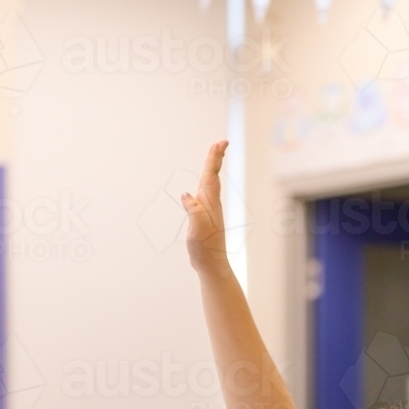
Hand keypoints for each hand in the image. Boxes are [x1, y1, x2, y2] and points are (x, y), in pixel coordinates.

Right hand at [181, 140, 228, 274]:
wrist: (212, 265)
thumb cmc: (205, 248)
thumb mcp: (198, 229)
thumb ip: (194, 211)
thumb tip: (187, 195)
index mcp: (209, 204)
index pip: (211, 176)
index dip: (214, 159)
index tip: (220, 143)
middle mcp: (211, 205)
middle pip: (213, 176)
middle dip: (215, 158)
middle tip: (221, 143)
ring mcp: (208, 212)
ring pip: (210, 185)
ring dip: (212, 170)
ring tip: (214, 158)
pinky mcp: (204, 219)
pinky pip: (204, 197)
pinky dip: (203, 186)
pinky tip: (199, 189)